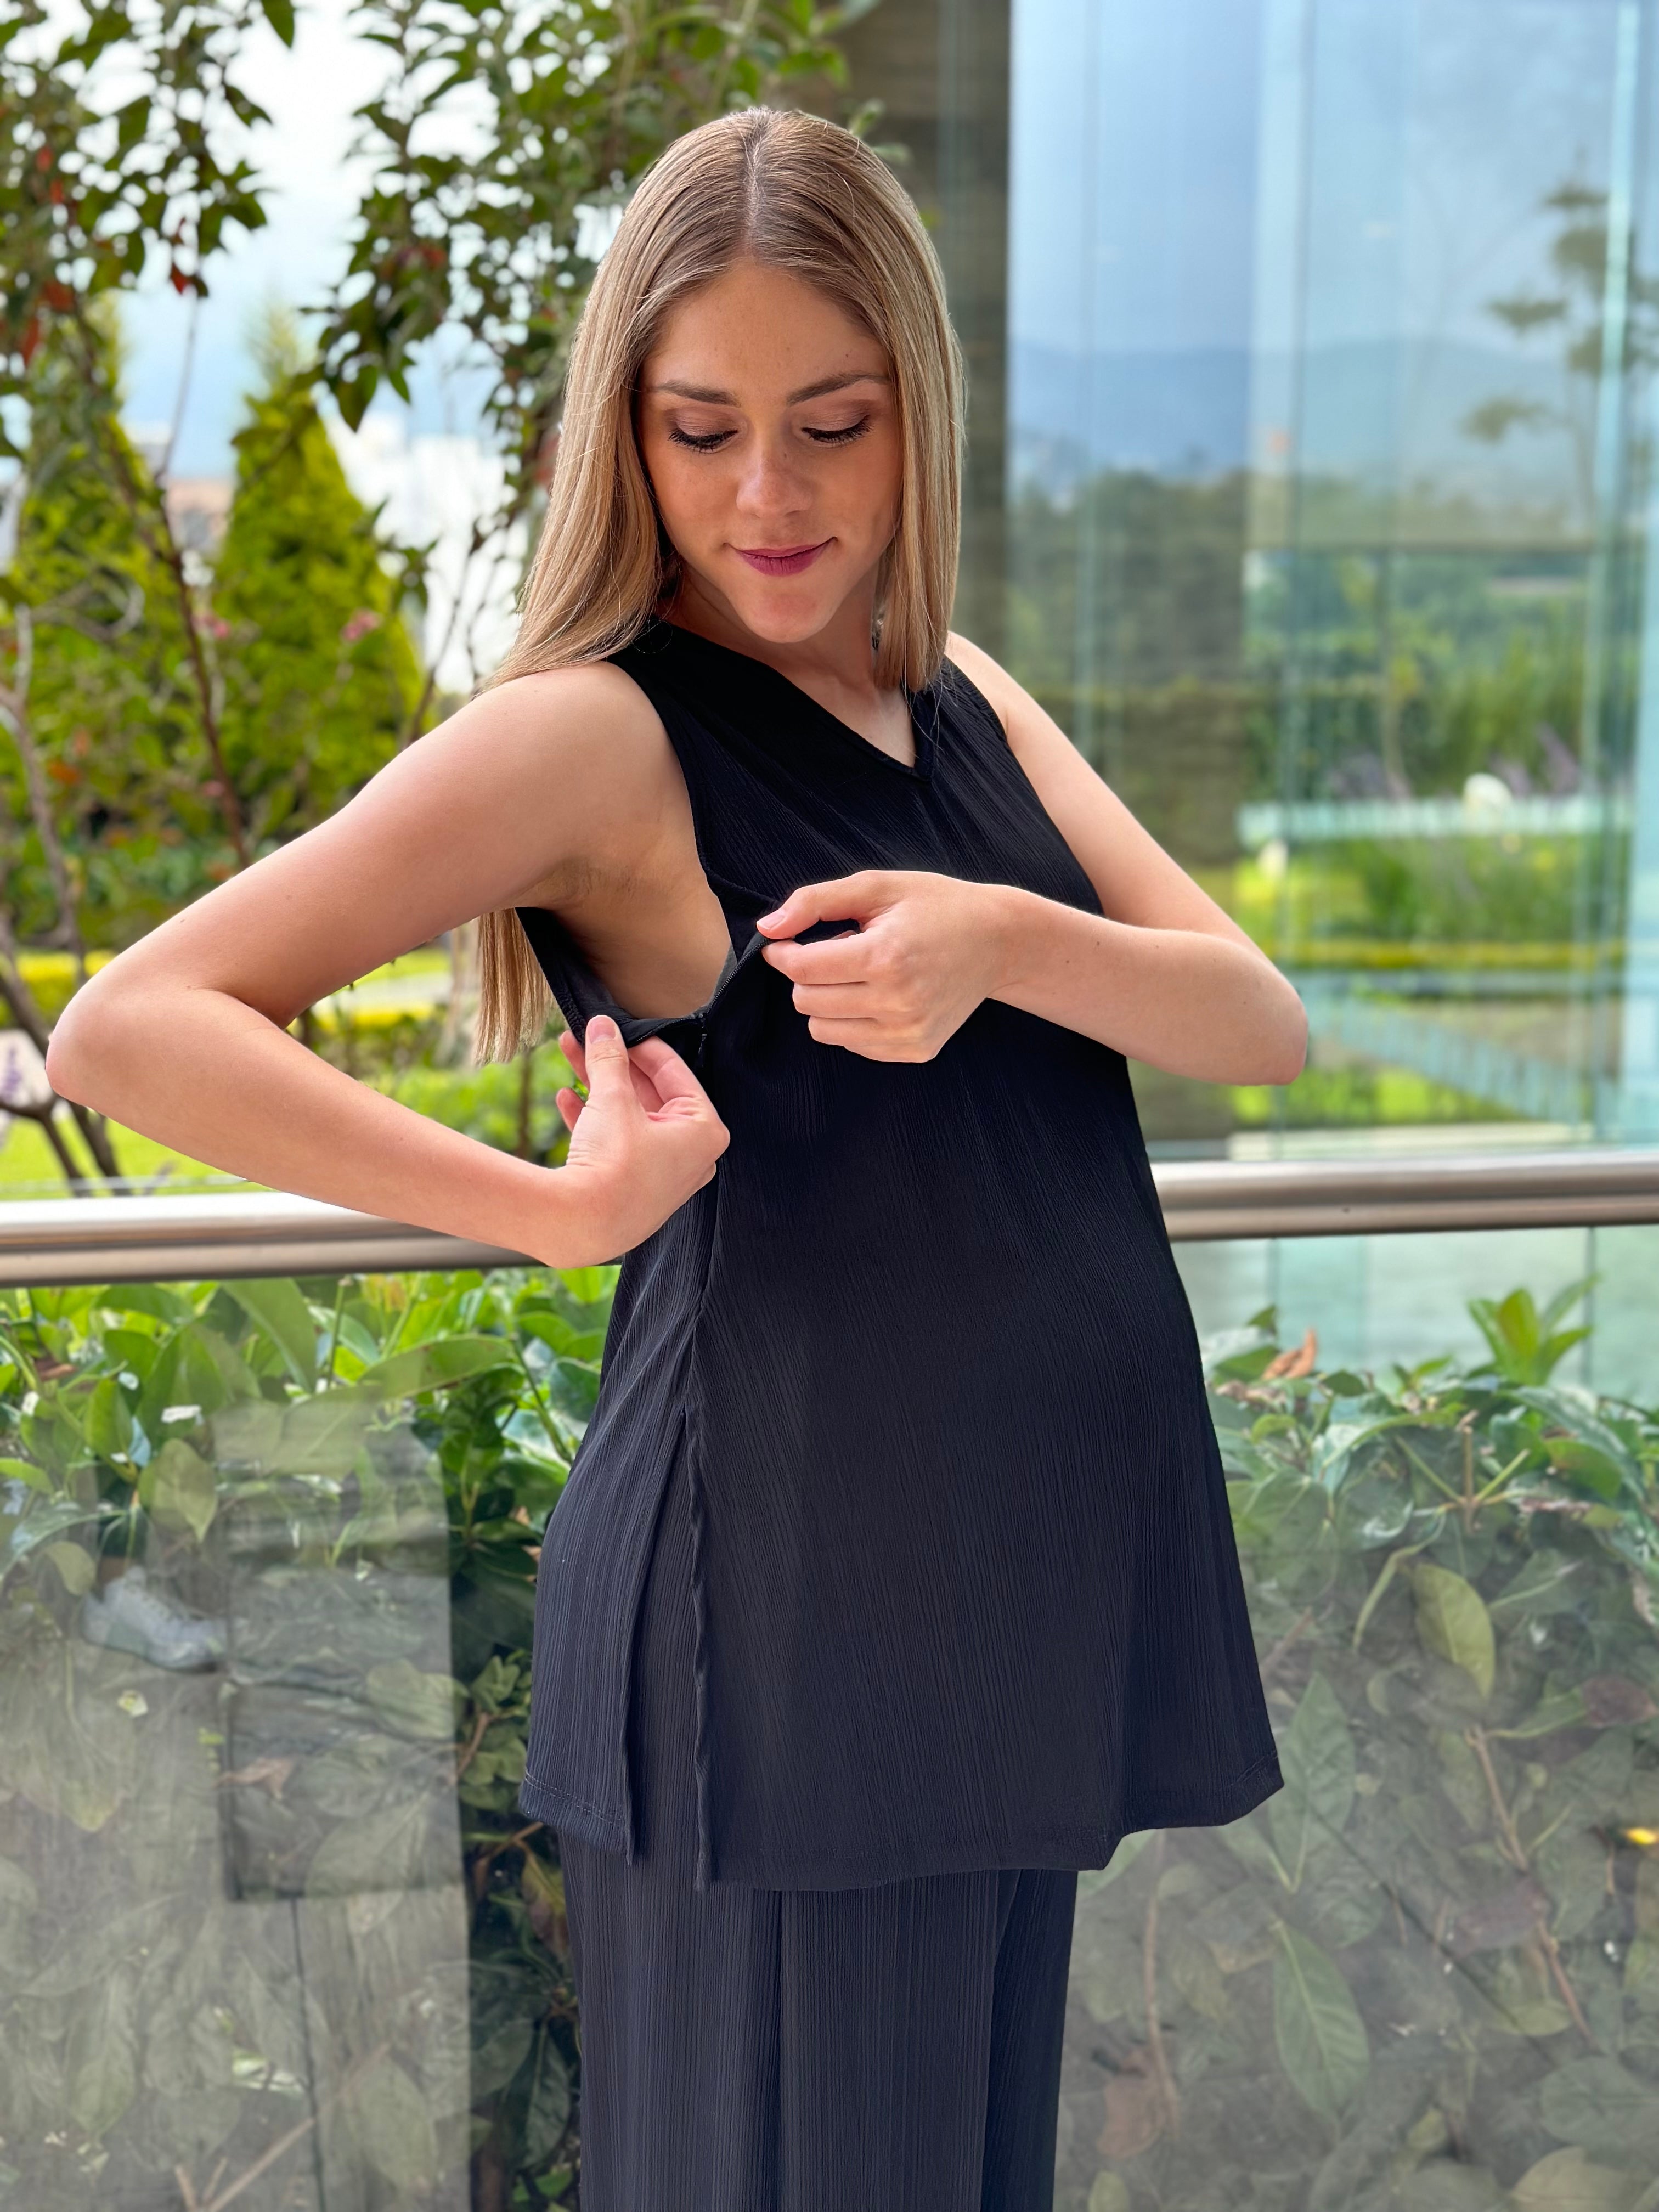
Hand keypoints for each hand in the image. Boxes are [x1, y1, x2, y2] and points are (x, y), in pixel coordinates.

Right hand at [551, 1015, 729, 1255]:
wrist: (581, 1225)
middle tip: (590, 1037)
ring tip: (570, 1053)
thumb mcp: (612, 1099)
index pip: (676, 1074)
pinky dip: (593, 1119)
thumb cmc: (614, 1164)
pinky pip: (615, 1145)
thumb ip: (609, 1058)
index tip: (618, 1029)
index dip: (642, 1046)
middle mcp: (690, 1156)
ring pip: (628, 1117)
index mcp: (704, 1132)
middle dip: (614, 1064)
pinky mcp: (631, 1190)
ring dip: (598, 1085)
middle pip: (650, 1094)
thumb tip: (602, 1026)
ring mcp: (660, 1175)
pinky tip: (565, 1097)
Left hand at [756, 870, 1012, 1061]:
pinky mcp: (918, 1049)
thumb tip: (766, 928)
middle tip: (839, 950)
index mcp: (885, 957)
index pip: (802, 970)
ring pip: (823, 1030)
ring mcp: (909, 1031)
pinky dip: (852, 1020)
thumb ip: (814, 902)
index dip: (783, 953)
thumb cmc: (934, 906)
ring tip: (861, 972)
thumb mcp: (875, 887)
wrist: (998, 940)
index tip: (787, 941)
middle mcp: (897, 1002)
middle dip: (808, 975)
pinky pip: (853, 1045)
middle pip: (807, 1002)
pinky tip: (880, 993)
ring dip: (827, 1001)